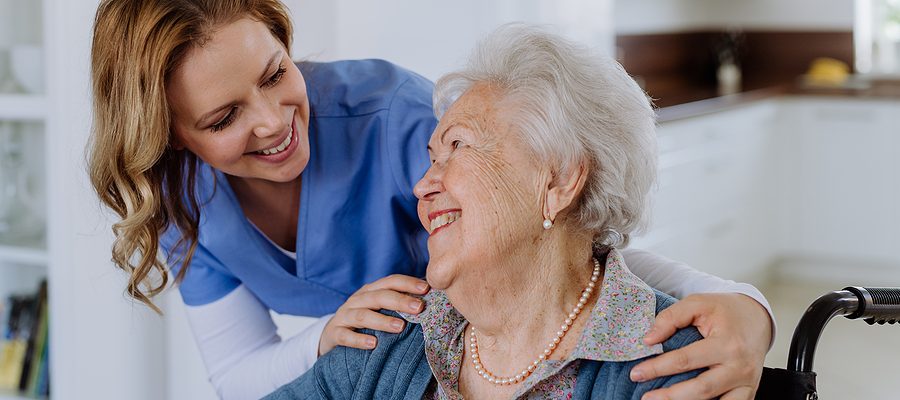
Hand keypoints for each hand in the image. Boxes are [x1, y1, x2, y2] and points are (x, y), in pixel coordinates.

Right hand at [318, 274, 429, 355]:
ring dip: (382, 320)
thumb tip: (430, 302)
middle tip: (419, 308)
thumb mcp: (378, 309)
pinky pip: (345, 336)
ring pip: (363, 315)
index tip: (426, 289)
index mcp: (371, 291)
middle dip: (400, 300)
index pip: (390, 281)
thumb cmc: (364, 322)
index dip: (408, 283)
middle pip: (379, 296)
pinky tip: (373, 344)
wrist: (331, 335)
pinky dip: (359, 339)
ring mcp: (344, 316)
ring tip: (400, 327)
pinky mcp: (335, 333)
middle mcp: (357, 300)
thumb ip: (398, 305)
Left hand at [631, 293, 771, 399]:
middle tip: (645, 397)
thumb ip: (671, 318)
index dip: (658, 368)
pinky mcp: (748, 391)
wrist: (757, 318)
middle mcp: (739, 367)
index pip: (686, 360)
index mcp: (727, 343)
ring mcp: (746, 382)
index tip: (636, 373)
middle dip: (670, 396)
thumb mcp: (698, 304)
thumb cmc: (724, 310)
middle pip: (701, 388)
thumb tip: (648, 339)